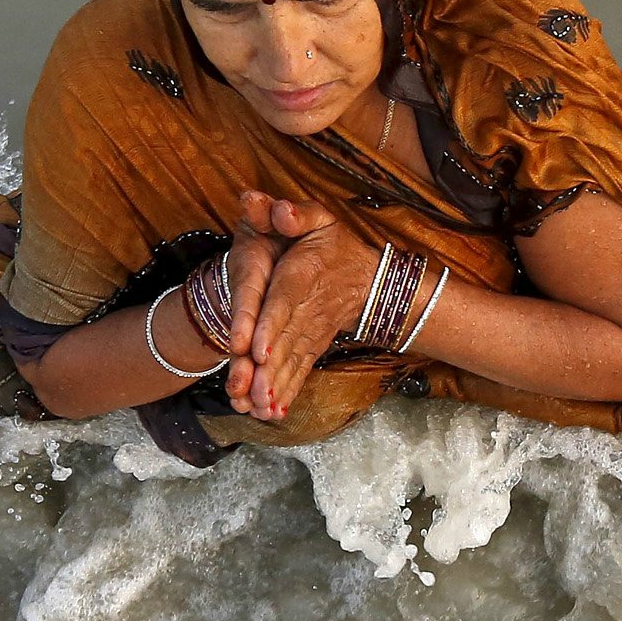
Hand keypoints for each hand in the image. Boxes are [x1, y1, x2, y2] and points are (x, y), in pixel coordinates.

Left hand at [230, 190, 374, 420]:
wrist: (371, 280)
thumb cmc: (334, 245)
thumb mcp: (317, 219)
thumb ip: (294, 213)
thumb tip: (274, 206)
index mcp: (303, 275)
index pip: (285, 301)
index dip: (271, 326)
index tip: (257, 350)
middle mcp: (308, 309)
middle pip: (285, 341)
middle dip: (268, 370)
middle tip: (251, 394)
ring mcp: (312, 333)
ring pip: (291, 362)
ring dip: (275, 388)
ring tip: (257, 410)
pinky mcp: (313, 347)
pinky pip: (300, 371)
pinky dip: (287, 393)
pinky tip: (272, 414)